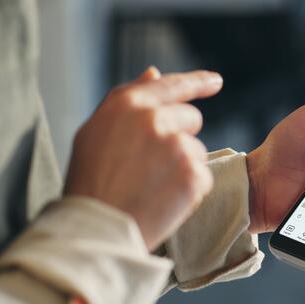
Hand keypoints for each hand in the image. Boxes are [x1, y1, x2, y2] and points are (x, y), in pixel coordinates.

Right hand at [64, 67, 222, 250]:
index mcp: (129, 104)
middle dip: (180, 136)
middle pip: (191, 118)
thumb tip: (154, 73)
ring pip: (197, 149)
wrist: (95, 230)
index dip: (198, 82)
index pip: (173, 84)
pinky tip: (164, 200)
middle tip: (152, 165)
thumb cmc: (90, 182)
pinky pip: (203, 176)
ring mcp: (177, 146)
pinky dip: (190, 189)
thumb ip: (128, 99)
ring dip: (183, 165)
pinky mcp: (193, 174)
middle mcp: (155, 119)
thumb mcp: (96, 131)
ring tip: (151, 186)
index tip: (215, 82)